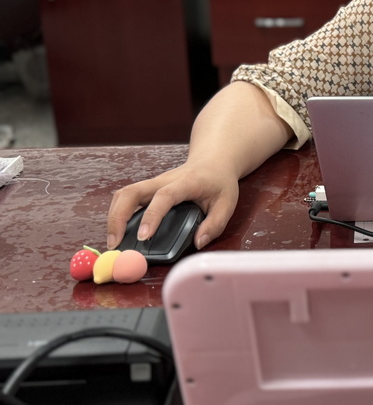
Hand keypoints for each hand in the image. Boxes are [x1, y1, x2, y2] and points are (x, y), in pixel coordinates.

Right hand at [106, 161, 239, 250]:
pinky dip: (117, 213)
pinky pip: (126, 198)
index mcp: (185, 183)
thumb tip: (198, 242)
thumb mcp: (227, 202)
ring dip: (113, 216)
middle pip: (132, 192)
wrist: (212, 161)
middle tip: (115, 244)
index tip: (143, 236)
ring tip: (113, 241)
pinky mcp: (148, 189)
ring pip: (124, 194)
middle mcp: (164, 181)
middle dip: (118, 217)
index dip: (152, 216)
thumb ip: (215, 224)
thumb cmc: (219, 182)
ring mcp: (153, 184)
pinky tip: (118, 231)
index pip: (164, 197)